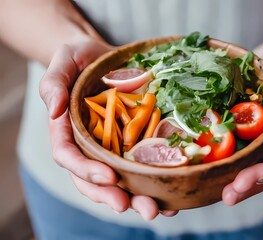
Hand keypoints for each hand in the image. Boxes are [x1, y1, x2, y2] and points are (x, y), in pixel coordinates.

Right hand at [39, 38, 177, 219]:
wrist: (106, 57)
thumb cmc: (82, 58)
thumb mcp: (64, 61)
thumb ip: (53, 83)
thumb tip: (54, 110)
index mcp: (68, 131)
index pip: (69, 157)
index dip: (86, 170)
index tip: (110, 177)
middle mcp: (90, 145)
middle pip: (95, 180)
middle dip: (114, 197)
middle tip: (137, 208)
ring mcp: (113, 147)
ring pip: (121, 182)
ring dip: (138, 200)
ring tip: (158, 210)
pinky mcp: (135, 144)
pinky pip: (142, 168)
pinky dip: (155, 185)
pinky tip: (172, 198)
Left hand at [222, 45, 262, 204]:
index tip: (250, 178)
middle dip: (250, 185)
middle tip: (228, 196)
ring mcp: (259, 137)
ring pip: (250, 166)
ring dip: (237, 183)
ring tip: (218, 194)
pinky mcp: (242, 131)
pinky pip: (235, 151)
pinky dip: (224, 163)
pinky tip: (208, 171)